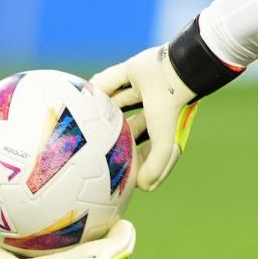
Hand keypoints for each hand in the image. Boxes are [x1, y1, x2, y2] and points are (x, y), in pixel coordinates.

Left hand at [91, 46, 200, 190]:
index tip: (120, 168)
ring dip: (103, 110)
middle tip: (95, 146)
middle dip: (114, 134)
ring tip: (86, 120)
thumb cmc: (169, 107)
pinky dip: (98, 86)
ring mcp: (139, 89)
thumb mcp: (164, 140)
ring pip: (116, 102)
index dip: (135, 157)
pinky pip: (108, 80)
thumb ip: (157, 165)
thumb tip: (145, 187)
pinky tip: (83, 95)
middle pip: (128, 125)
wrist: (174, 71)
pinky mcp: (128, 71)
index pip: (146, 146)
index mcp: (160, 123)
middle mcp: (150, 107)